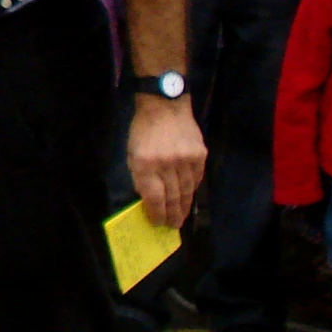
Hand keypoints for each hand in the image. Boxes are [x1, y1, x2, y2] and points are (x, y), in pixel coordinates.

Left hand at [126, 95, 206, 228]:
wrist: (165, 106)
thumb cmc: (143, 130)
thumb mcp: (132, 153)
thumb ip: (140, 176)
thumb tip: (150, 199)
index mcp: (145, 164)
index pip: (154, 197)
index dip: (157, 213)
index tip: (158, 223)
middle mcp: (166, 164)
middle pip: (172, 197)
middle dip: (172, 214)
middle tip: (173, 226)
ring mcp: (185, 160)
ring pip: (187, 191)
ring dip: (184, 207)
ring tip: (182, 218)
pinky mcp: (200, 155)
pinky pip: (197, 179)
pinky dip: (192, 190)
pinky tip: (189, 197)